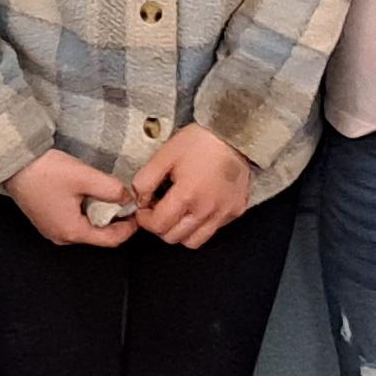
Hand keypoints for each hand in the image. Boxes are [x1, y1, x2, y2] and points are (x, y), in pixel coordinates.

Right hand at [3, 152, 136, 247]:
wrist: (13, 163)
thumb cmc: (43, 171)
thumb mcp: (84, 177)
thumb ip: (111, 189)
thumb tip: (128, 198)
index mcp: (71, 231)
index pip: (111, 240)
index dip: (129, 227)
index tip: (138, 212)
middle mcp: (60, 236)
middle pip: (98, 235)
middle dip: (115, 220)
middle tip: (126, 201)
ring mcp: (51, 229)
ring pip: (86, 227)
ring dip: (100, 214)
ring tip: (109, 195)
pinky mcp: (46, 219)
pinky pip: (73, 220)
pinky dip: (86, 211)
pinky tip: (88, 194)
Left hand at [130, 125, 252, 248]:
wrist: (234, 134)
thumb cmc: (201, 141)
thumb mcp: (165, 154)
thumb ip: (146, 179)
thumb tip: (139, 200)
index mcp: (187, 195)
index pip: (158, 225)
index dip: (145, 220)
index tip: (144, 210)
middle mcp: (207, 209)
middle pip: (174, 237)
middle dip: (160, 226)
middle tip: (159, 210)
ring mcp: (223, 213)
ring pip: (193, 241)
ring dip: (180, 231)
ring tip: (178, 212)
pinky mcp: (235, 211)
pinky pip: (213, 230)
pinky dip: (201, 225)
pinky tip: (198, 207)